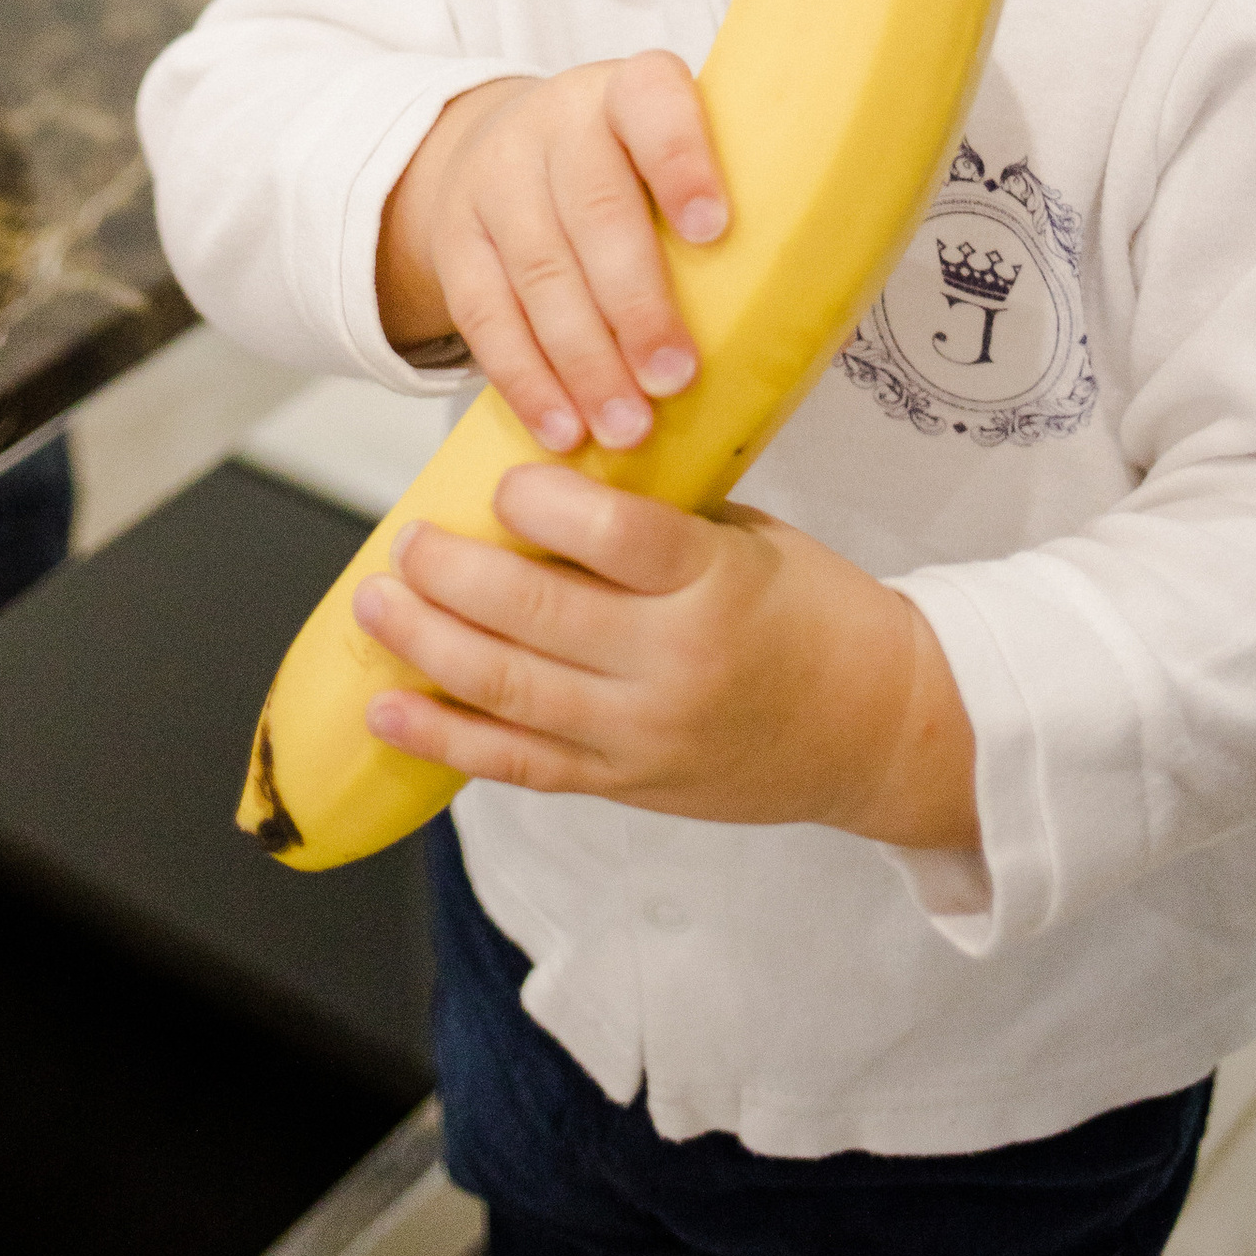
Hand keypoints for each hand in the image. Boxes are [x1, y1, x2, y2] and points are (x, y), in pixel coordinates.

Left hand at [354, 464, 978, 851]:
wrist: (878, 728)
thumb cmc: (816, 614)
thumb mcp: (751, 540)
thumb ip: (657, 518)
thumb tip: (549, 471)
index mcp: (716, 583)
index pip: (615, 537)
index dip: (544, 500)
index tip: (502, 477)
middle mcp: (674, 664)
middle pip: (538, 614)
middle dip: (451, 574)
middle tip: (405, 541)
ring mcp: (644, 734)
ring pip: (511, 690)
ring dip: (428, 645)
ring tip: (376, 605)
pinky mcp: (625, 784)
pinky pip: (520, 764)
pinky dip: (447, 737)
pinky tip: (392, 708)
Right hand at [375, 54, 726, 454]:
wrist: (506, 150)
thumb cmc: (629, 172)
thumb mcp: (673, 153)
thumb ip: (733, 202)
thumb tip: (809, 304)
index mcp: (630, 92)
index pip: (653, 105)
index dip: (682, 163)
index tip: (715, 232)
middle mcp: (558, 123)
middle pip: (594, 208)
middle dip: (636, 302)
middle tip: (675, 377)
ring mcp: (497, 178)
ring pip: (539, 272)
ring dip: (584, 360)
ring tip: (627, 426)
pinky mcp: (456, 240)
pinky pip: (485, 314)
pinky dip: (527, 379)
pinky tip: (562, 427)